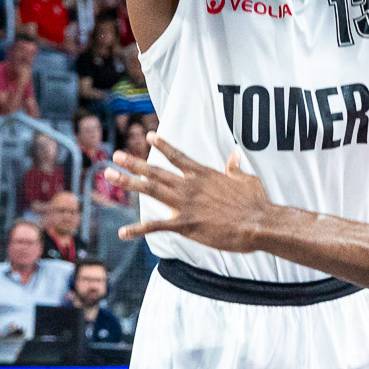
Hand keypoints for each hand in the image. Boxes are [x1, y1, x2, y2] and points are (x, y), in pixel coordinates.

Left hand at [106, 141, 272, 252]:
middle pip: (156, 172)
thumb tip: (234, 156)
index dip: (162, 146)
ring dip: (128, 182)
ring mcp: (185, 205)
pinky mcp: (185, 225)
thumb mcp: (245, 180)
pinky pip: (156, 226)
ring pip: (150, 190)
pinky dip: (138, 229)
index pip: (178, 156)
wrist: (258, 223)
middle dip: (133, 163)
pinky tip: (122, 233)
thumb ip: (235, 168)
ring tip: (110, 175)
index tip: (149, 135)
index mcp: (203, 174)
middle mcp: (189, 186)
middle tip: (115, 156)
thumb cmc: (255, 202)